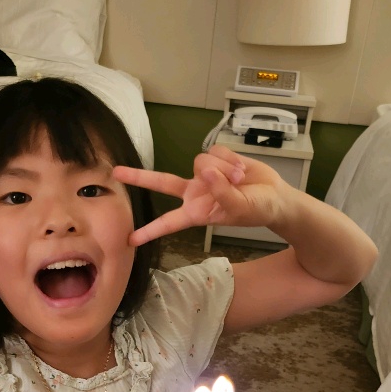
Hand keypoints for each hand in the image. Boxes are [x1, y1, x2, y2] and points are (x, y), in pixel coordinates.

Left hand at [112, 145, 290, 245]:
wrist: (274, 196)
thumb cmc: (257, 210)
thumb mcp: (240, 208)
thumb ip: (222, 192)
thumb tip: (207, 173)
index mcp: (197, 212)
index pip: (168, 223)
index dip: (150, 231)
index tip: (130, 240)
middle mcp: (194, 193)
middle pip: (162, 182)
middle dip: (139, 177)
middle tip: (116, 172)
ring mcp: (204, 175)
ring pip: (201, 162)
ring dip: (223, 169)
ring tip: (239, 180)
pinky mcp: (216, 159)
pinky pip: (216, 151)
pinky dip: (230, 159)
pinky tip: (241, 169)